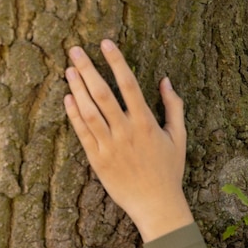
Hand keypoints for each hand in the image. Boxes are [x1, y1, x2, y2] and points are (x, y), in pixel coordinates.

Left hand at [64, 39, 193, 241]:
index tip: (106, 43)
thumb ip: (173, 106)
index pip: (129, 85)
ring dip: (78, 88)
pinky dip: (74, 114)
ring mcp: (109, 146)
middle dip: (87, 69)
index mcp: (146, 123)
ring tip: (69, 69)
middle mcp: (126, 131)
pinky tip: (68, 98)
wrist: (156, 204)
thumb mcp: (179, 136)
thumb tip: (166, 80)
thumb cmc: (170, 169)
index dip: (116, 62)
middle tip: (75, 50)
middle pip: (102, 93)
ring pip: (89, 111)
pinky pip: (82, 133)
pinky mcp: (97, 160)